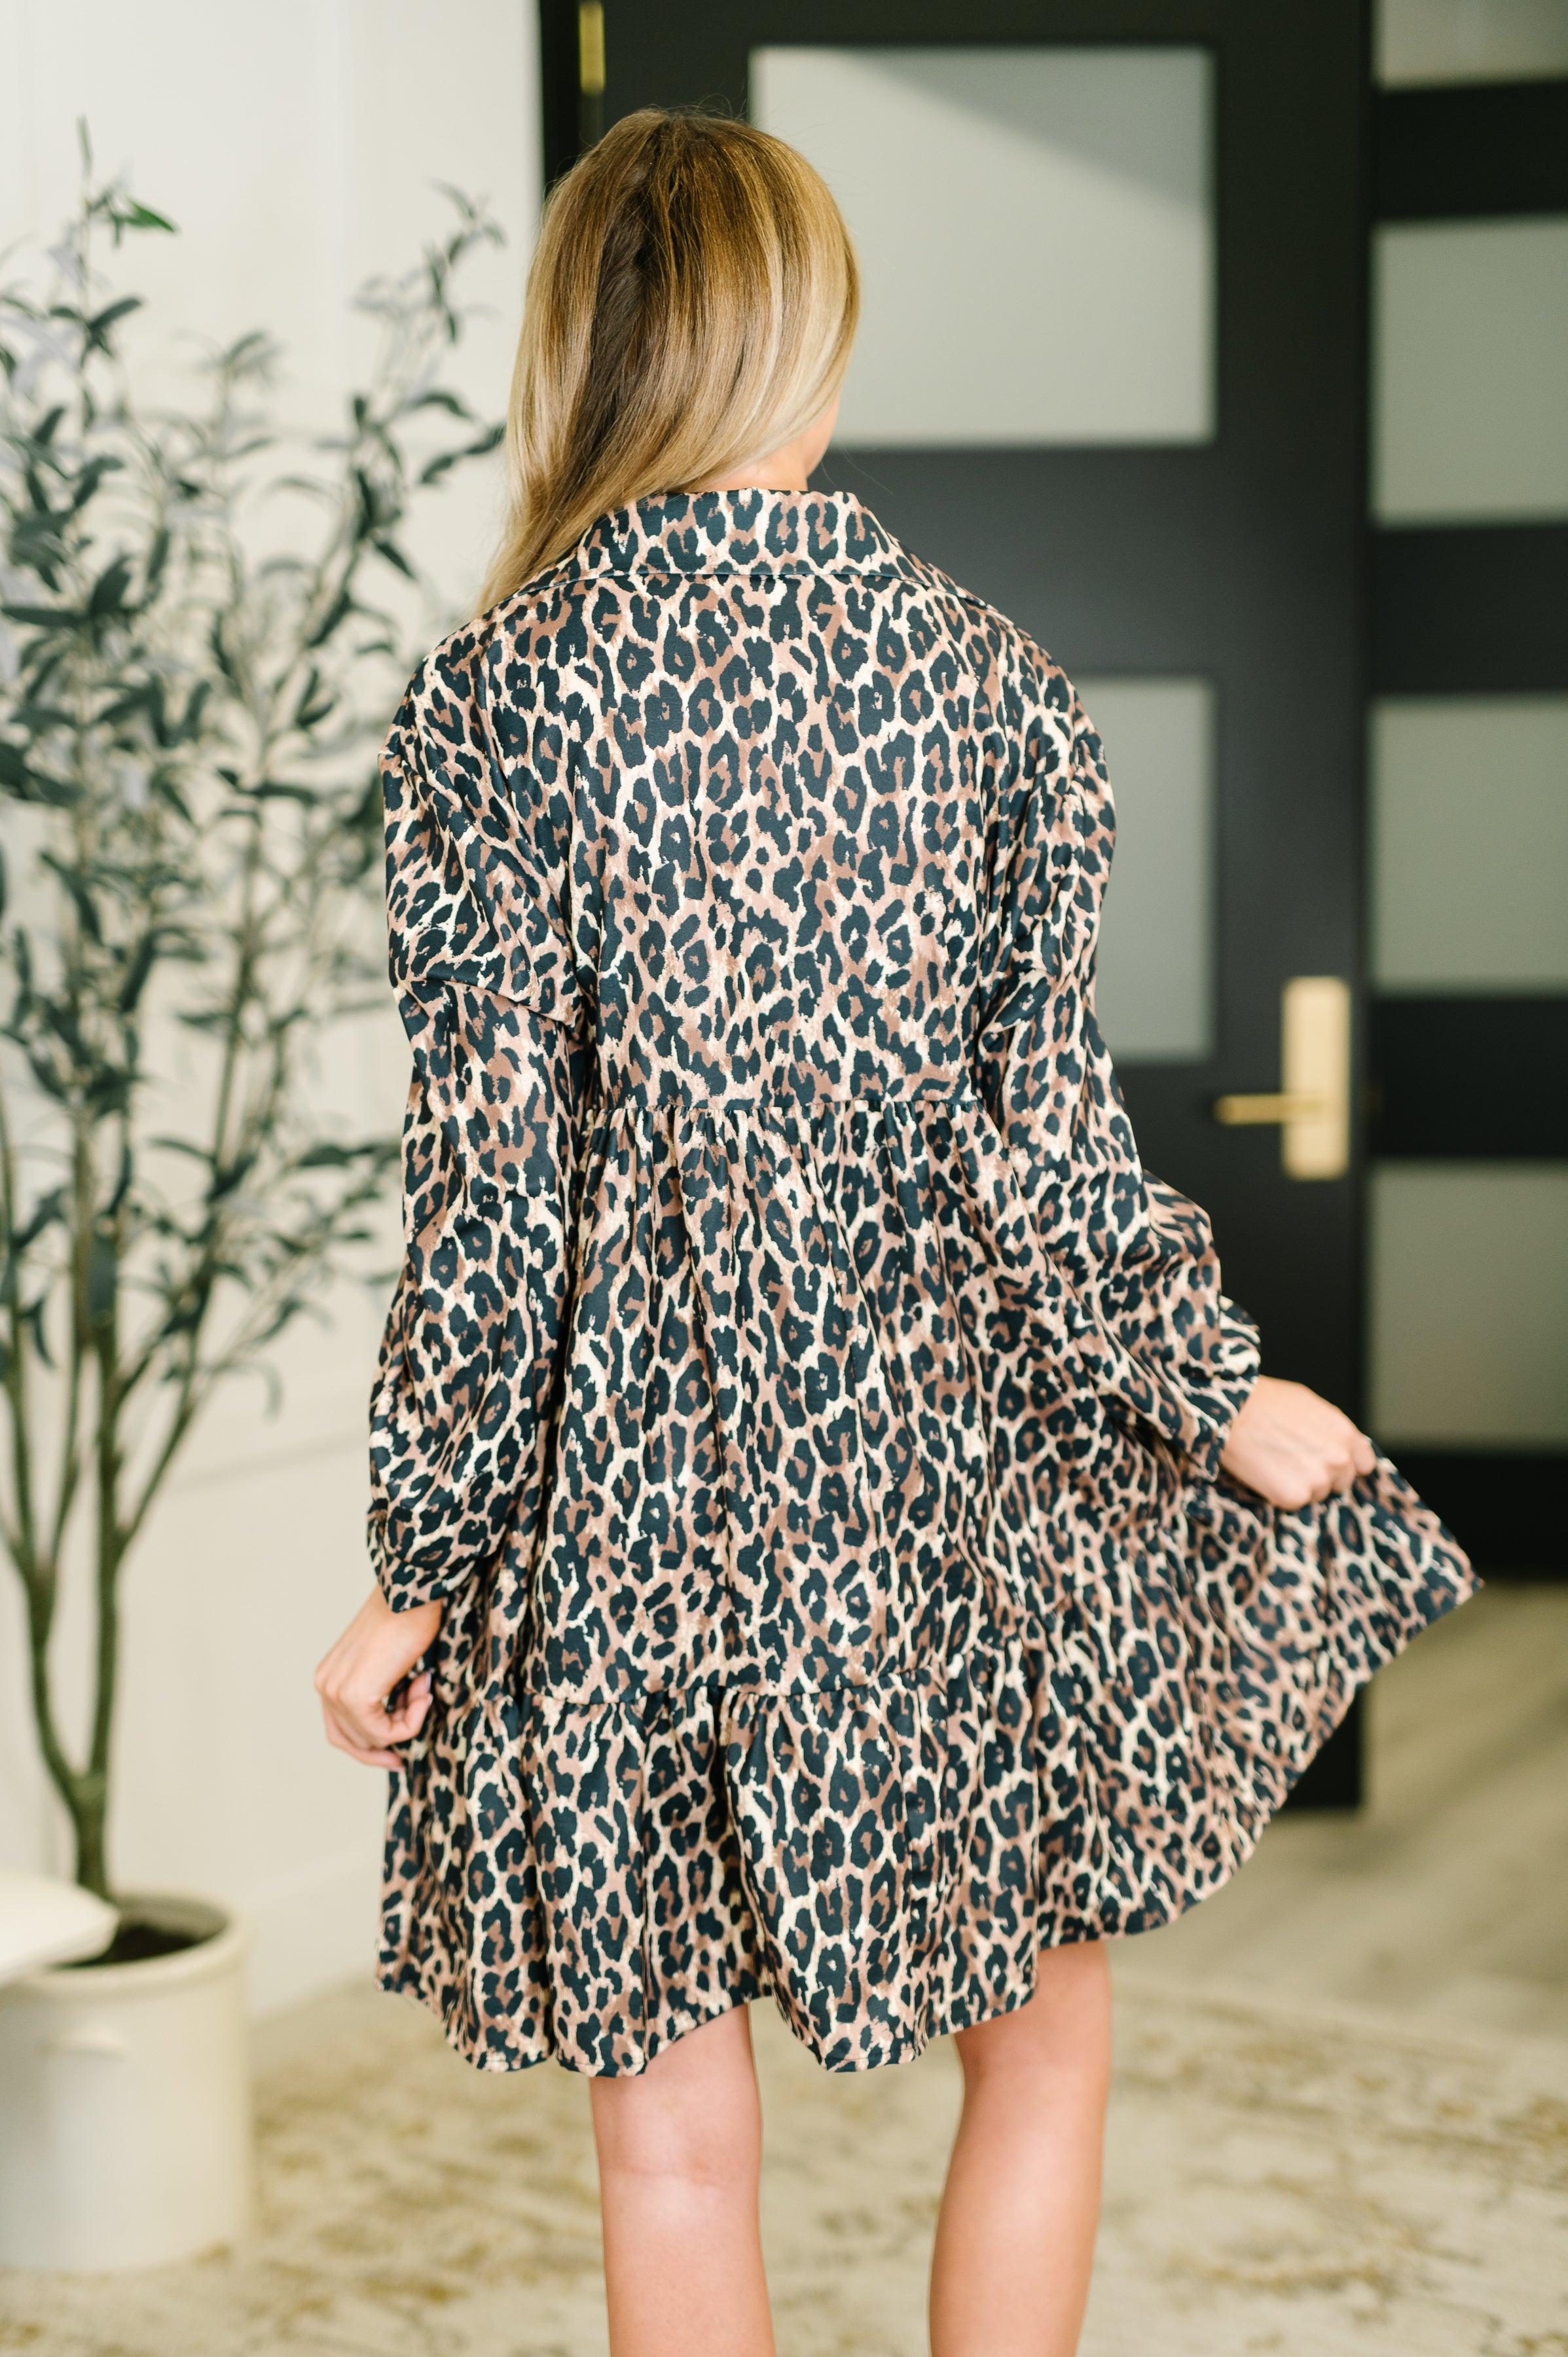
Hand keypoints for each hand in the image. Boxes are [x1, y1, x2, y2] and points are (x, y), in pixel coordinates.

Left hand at [315, 1587, 443, 1767]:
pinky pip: (386, 1733)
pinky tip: (423, 1689)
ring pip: (372, 1739)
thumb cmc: (407, 1619)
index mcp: (328, 1677)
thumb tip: (396, 1728)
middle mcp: (325, 1686)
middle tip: (405, 1757)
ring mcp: (336, 1692)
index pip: (340, 1731)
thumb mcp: (387, 1664)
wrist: (412, 1593)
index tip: (396, 1755)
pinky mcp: (355, 1697)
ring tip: (422, 1688)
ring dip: (406, 1722)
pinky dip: (411, 1720)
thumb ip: (382, 1694)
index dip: (369, 1748)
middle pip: (350, 1741)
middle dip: (382, 1750)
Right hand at [1220, 1375, 1375, 1510]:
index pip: (1364, 1464)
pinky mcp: (1294, 1497)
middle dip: (1321, 1475)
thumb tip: (1336, 1444)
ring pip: (1316, 1494)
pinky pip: (1293, 1503)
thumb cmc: (1265, 1400)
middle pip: (1340, 1482)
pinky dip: (1279, 1493)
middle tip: (1293, 1460)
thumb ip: (1331, 1429)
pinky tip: (1265, 1472)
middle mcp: (1339, 1459)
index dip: (1346, 1464)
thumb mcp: (1309, 1404)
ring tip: (1275, 1463)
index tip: (1328, 1462)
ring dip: (1300, 1486)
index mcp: (1346, 1434)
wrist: (1233, 1410)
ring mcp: (1318, 1480)